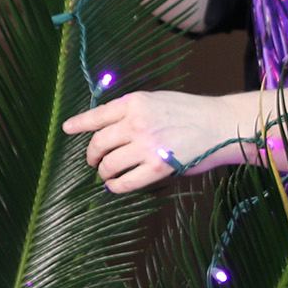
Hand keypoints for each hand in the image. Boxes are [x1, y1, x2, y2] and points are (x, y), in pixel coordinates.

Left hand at [61, 90, 266, 193]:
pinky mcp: (157, 167)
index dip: (79, 123)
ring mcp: (146, 145)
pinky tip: (115, 185)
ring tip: (106, 174)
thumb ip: (132, 111)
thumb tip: (108, 129)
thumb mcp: (157, 101)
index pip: (98, 114)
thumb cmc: (190, 113)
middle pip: (98, 143)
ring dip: (103, 172)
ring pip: (108, 165)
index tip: (68, 128)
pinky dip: (115, 187)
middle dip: (92, 156)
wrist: (220, 125)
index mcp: (135, 102)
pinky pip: (125, 182)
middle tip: (94, 161)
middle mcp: (136, 122)